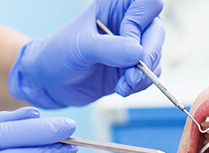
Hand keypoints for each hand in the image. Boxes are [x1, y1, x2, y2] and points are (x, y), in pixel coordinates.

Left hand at [8, 0, 164, 107]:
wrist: (51, 81)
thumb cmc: (60, 54)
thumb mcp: (80, 47)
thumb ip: (108, 48)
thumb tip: (138, 54)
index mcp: (116, 7)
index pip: (147, 4)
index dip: (140, 23)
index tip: (125, 42)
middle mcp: (128, 23)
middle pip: (157, 32)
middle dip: (148, 56)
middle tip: (133, 76)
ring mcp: (133, 46)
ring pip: (156, 55)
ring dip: (144, 75)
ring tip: (123, 86)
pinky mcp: (133, 68)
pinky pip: (151, 74)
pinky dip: (141, 84)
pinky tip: (122, 88)